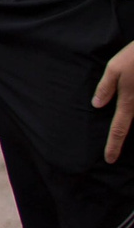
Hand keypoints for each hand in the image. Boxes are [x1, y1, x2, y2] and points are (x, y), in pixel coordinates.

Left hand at [100, 40, 133, 162]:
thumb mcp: (114, 68)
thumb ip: (106, 87)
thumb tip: (97, 105)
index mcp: (129, 101)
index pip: (119, 129)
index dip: (113, 145)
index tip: (109, 159)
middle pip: (131, 127)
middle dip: (122, 141)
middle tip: (114, 155)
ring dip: (129, 128)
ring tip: (120, 141)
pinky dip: (133, 113)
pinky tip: (127, 109)